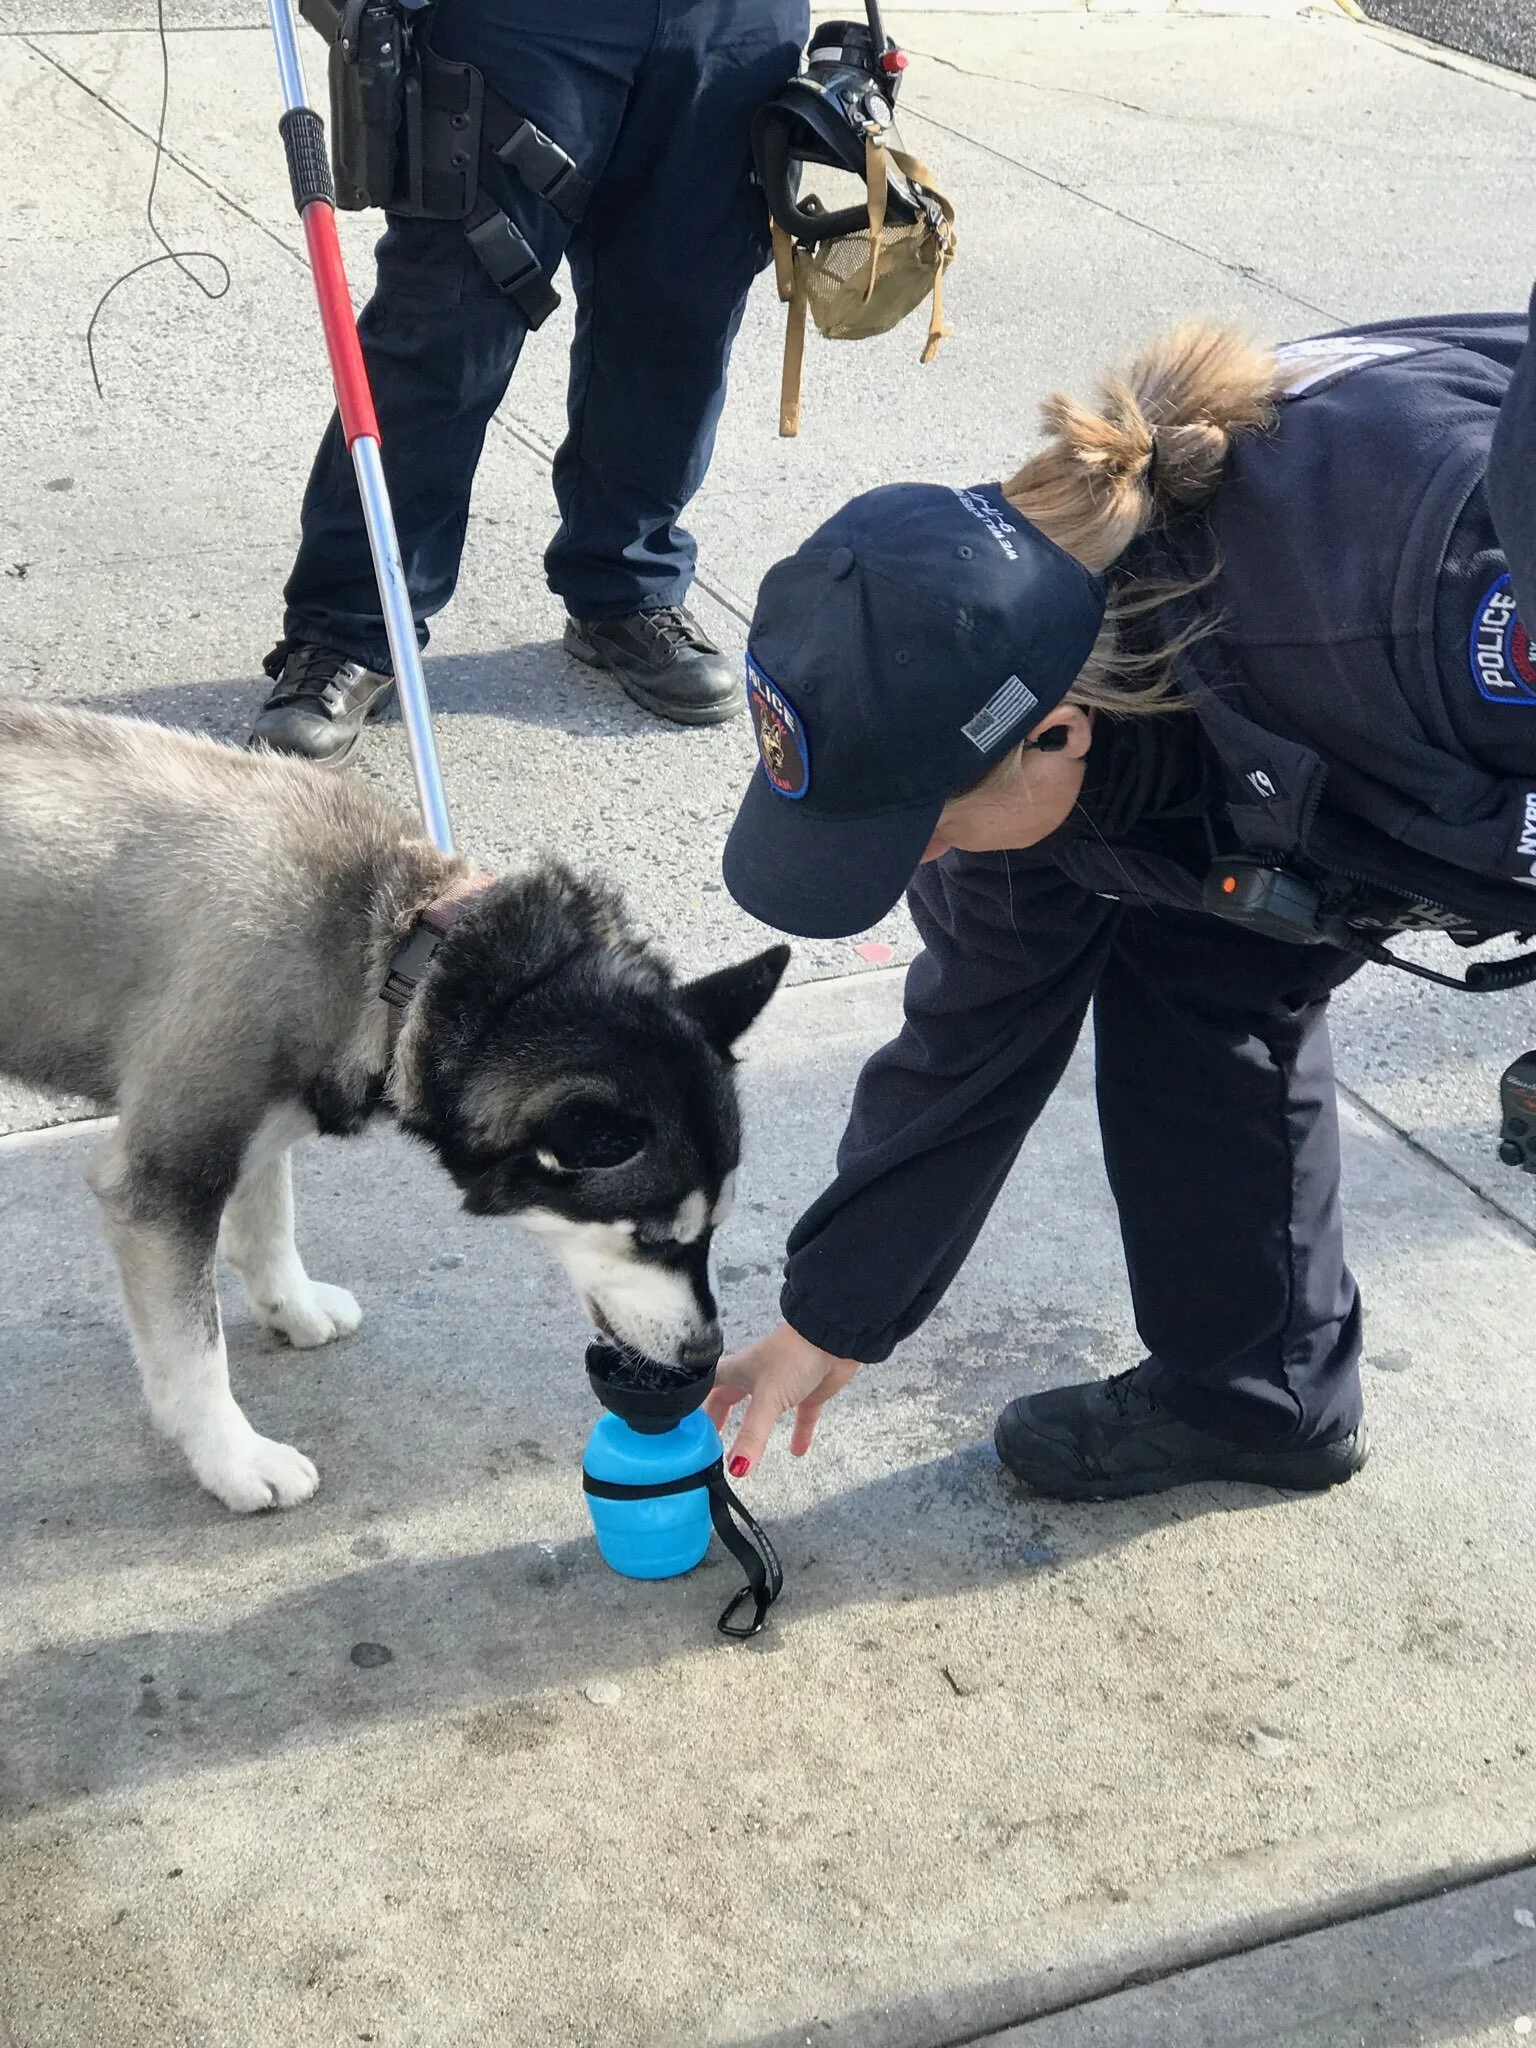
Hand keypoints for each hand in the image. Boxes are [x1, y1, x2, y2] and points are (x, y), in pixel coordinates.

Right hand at [704, 1322, 860, 1476]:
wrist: (833, 1337)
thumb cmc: (794, 1354)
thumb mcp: (767, 1398)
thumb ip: (751, 1435)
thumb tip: (736, 1467)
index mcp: (736, 1372)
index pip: (705, 1391)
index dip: (694, 1409)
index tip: (687, 1433)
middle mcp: (754, 1377)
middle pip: (729, 1401)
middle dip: (720, 1421)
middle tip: (711, 1443)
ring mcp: (781, 1385)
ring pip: (762, 1412)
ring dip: (755, 1432)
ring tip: (746, 1454)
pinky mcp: (806, 1392)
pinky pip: (799, 1418)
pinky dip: (798, 1434)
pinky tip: (798, 1452)